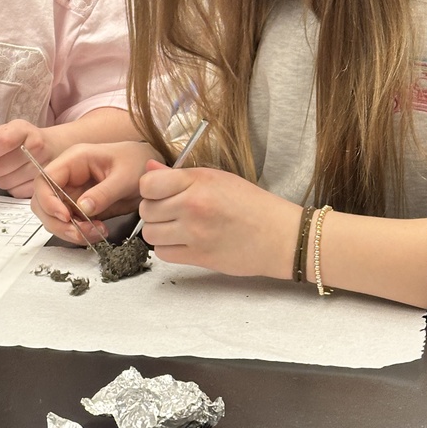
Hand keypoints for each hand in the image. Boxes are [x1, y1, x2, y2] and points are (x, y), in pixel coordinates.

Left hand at [0, 121, 61, 197]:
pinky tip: (16, 177)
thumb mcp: (8, 129)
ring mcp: (42, 168)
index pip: (1, 142)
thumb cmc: (26, 139)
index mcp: (24, 130)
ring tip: (6, 169)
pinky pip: (14, 192)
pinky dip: (10, 186)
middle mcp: (36, 148)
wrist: (55, 148)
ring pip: (4, 182)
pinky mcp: (43, 185)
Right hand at [31, 141, 159, 243]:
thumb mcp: (125, 176)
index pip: (44, 179)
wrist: (152, 172)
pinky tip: (98, 232)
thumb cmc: (138, 162)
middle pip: (43, 201)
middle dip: (57, 222)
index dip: (48, 200)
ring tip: (95, 233)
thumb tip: (82, 209)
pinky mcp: (80, 207)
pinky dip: (80, 233)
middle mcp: (68, 176)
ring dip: (69, 231)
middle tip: (80, 232)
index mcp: (74, 159)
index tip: (65, 217)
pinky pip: (70, 224)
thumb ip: (104, 193)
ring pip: (54, 216)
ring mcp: (72, 192)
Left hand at [138, 162, 300, 279]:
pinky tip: (183, 241)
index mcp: (198, 182)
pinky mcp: (198, 257)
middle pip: (146, 209)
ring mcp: (194, 234)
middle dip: (154, 209)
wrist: (280, 236)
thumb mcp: (218, 178)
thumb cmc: (251, 204)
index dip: (149, 188)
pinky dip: (168, 248)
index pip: (148, 184)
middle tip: (171, 210)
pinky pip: (162, 253)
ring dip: (159, 230)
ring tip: (176, 226)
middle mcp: (193, 206)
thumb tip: (148, 170)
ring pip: (150, 233)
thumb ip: (180, 176)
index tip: (159, 191)